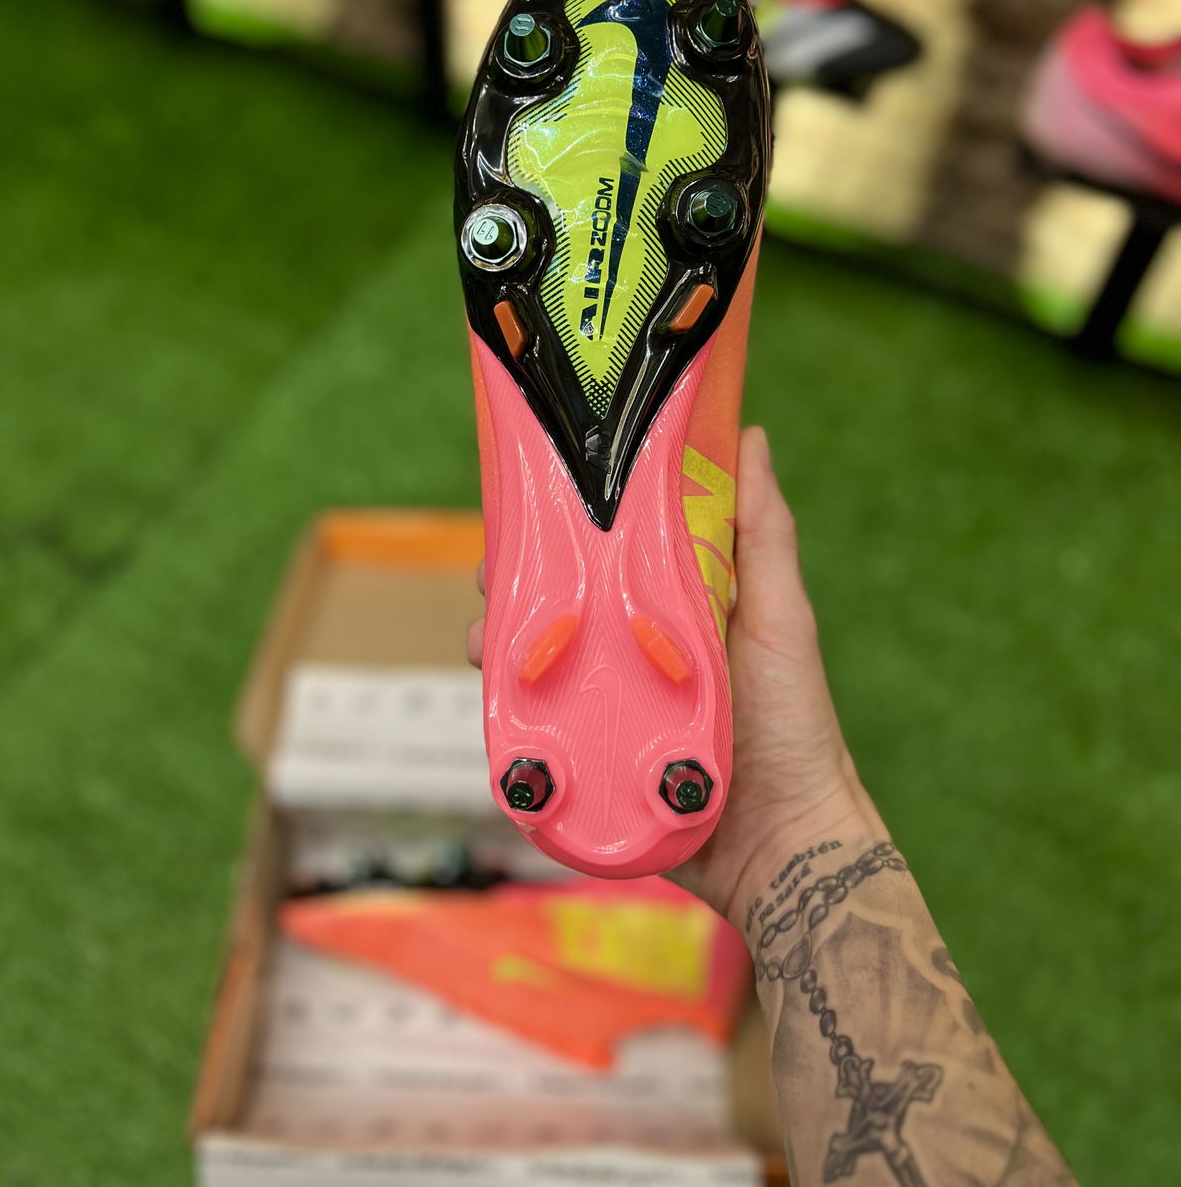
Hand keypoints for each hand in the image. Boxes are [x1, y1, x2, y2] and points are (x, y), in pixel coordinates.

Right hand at [466, 427, 876, 930]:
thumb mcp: (782, 615)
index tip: (531, 506)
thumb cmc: (794, 723)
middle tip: (494, 580)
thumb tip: (752, 436)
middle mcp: (635, 655)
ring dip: (502, 649)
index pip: (608, 555)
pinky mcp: (590, 763)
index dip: (566, 529)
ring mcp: (609, 709)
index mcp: (674, 610)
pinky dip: (508, 715)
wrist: (784, 845)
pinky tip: (495, 705)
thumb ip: (764, 533)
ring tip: (487, 646)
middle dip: (517, 588)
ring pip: (537, 665)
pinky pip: (537, 731)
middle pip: (560, 607)